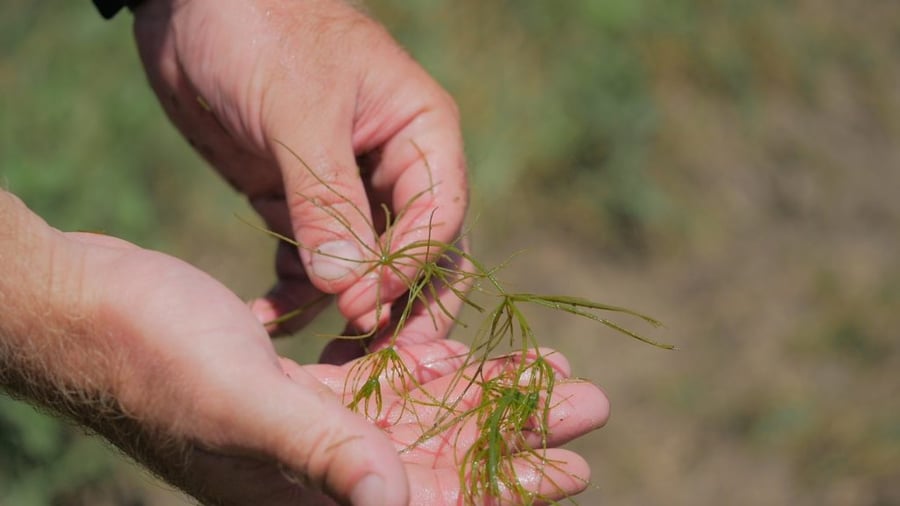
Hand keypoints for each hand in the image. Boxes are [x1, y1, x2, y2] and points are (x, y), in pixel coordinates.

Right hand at [0, 216, 605, 504]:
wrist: (84, 308)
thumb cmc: (149, 355)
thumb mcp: (240, 404)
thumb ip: (322, 452)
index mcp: (304, 486)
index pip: (426, 499)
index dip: (502, 486)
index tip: (572, 465)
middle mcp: (314, 462)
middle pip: (439, 453)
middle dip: (515, 430)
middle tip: (589, 401)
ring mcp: (308, 419)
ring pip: (419, 409)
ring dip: (482, 388)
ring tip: (547, 368)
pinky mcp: (297, 379)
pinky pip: (379, 373)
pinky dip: (423, 354)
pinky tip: (460, 338)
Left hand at [131, 0, 468, 355]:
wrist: (190, 7)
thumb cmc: (259, 30)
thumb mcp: (296, 111)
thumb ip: (325, 200)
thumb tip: (348, 290)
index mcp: (421, 134)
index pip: (440, 218)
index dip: (409, 270)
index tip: (364, 306)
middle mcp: (394, 168)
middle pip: (419, 257)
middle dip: (397, 309)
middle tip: (370, 364)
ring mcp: (347, 190)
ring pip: (367, 270)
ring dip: (342, 312)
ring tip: (315, 354)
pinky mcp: (301, 204)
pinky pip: (314, 263)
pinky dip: (297, 293)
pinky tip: (270, 315)